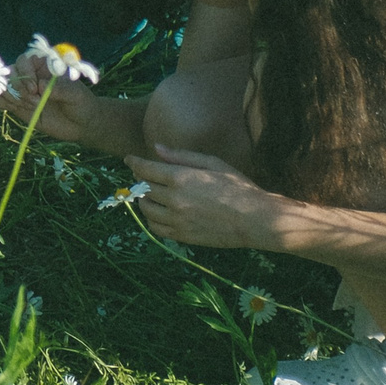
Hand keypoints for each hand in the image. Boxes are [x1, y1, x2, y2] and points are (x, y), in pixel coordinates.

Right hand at [0, 54, 102, 143]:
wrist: (82, 125)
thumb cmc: (82, 104)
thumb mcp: (76, 95)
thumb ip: (60, 89)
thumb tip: (41, 86)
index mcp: (44, 66)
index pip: (24, 60)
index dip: (25, 72)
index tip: (34, 88)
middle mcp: (31, 76)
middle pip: (11, 73)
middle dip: (18, 87)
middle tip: (33, 101)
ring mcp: (24, 91)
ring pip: (3, 86)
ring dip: (9, 96)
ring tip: (27, 107)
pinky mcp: (19, 106)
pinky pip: (2, 100)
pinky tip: (6, 105)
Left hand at [122, 145, 289, 250]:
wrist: (256, 219)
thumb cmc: (238, 187)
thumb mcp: (212, 163)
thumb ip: (181, 156)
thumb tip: (157, 148)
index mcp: (181, 178)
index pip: (146, 169)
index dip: (134, 163)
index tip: (129, 160)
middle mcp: (175, 200)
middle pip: (145, 188)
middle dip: (142, 180)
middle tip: (146, 177)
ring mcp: (178, 220)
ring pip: (147, 209)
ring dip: (145, 200)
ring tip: (152, 195)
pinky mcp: (183, 236)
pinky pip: (156, 228)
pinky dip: (152, 219)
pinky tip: (159, 213)